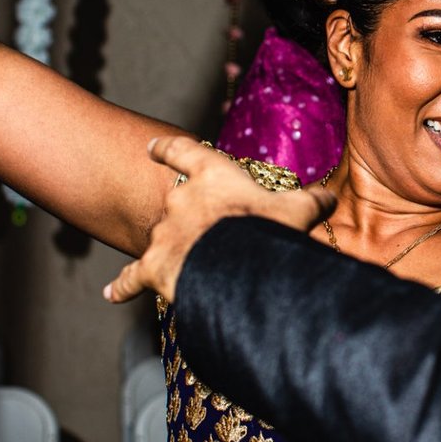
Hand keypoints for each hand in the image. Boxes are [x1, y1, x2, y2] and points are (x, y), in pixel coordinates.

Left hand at [103, 137, 335, 303]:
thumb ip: (311, 201)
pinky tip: (111, 294)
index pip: (183, 152)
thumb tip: (329, 196)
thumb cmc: (268, 232)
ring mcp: (163, 233)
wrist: (241, 268)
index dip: (167, 149)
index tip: (152, 147)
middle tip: (210, 233)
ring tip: (192, 269)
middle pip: (177, 202)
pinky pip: (132, 276)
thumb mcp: (298, 211)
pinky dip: (122, 285)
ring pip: (162, 238)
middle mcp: (181, 199)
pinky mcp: (152, 266)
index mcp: (212, 176)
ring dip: (174, 250)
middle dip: (190, 217)